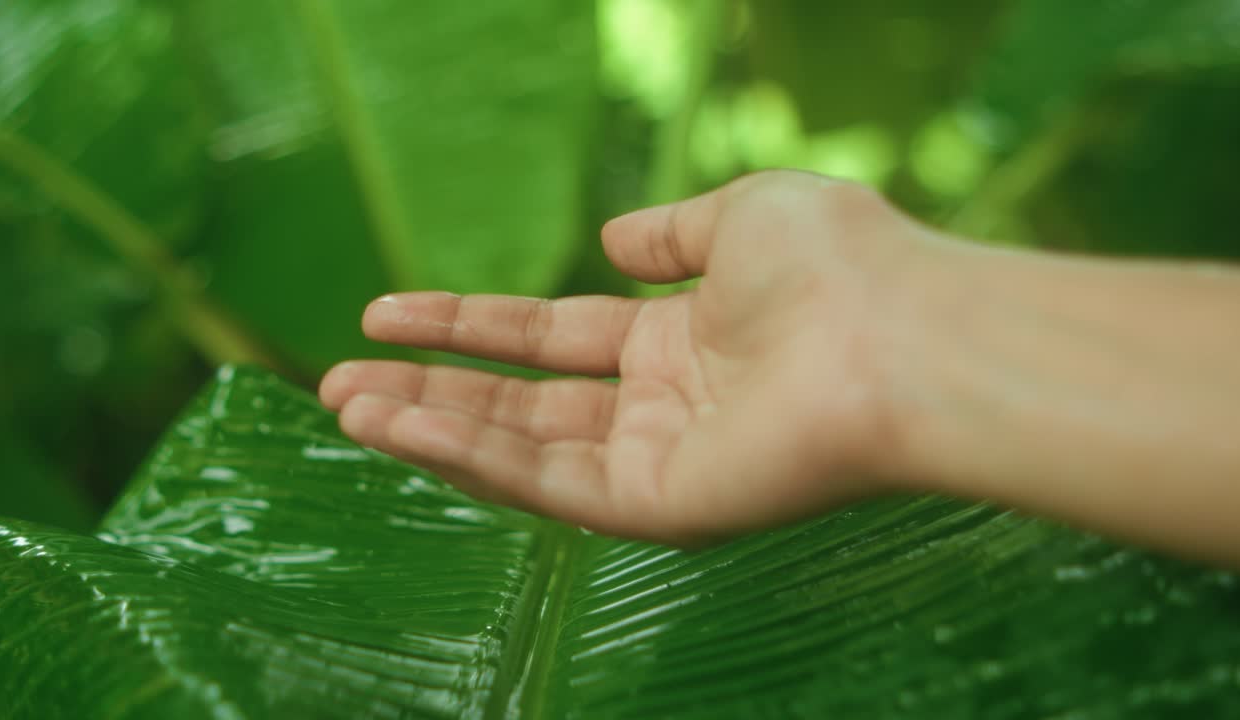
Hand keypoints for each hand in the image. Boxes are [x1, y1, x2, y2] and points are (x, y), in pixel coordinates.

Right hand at [320, 171, 937, 543]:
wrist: (902, 335)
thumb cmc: (838, 265)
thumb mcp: (741, 216)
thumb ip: (672, 233)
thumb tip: (611, 240)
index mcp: (678, 341)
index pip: (550, 338)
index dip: (468, 326)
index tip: (387, 313)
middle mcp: (661, 406)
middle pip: (522, 403)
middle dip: (429, 390)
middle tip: (337, 380)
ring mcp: (659, 461)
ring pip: (522, 451)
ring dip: (430, 429)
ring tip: (343, 405)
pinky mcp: (663, 507)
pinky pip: (549, 486)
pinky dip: (471, 459)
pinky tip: (401, 429)